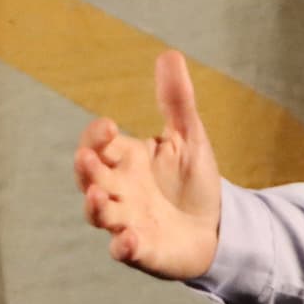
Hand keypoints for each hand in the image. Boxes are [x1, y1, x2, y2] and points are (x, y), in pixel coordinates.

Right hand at [75, 50, 221, 279]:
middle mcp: (118, 190)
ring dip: (95, 206)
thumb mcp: (189, 137)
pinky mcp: (142, 249)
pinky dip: (123, 246)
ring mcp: (126, 221)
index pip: (98, 145)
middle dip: (86, 169)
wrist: (216, 227)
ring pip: (99, 214)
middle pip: (89, 178)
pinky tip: (129, 239)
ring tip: (97, 196)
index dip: (96, 136)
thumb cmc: (193, 181)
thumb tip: (169, 54)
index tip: (109, 126)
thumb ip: (176, 100)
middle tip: (87, 159)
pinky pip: (124, 250)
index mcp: (126, 161)